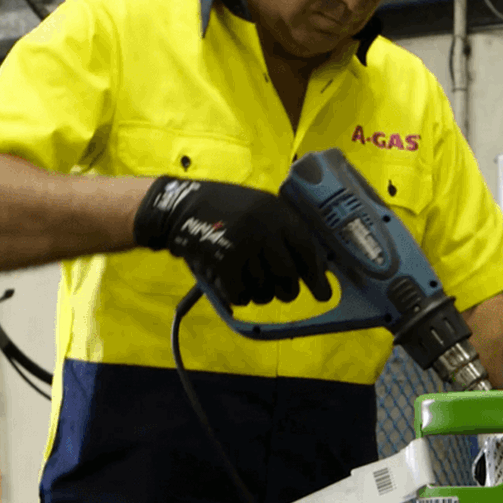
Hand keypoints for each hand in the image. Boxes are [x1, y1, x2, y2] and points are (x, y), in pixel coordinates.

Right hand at [133, 176, 329, 306]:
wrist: (179, 206)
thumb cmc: (225, 209)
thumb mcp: (260, 208)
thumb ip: (284, 232)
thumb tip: (315, 268)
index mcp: (277, 212)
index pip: (306, 248)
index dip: (316, 274)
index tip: (323, 294)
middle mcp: (264, 228)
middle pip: (287, 275)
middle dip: (288, 290)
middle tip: (286, 294)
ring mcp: (243, 245)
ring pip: (264, 289)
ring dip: (261, 294)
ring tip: (253, 284)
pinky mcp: (222, 261)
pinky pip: (241, 293)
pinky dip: (240, 297)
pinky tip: (236, 289)